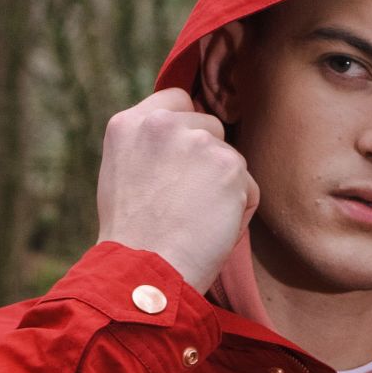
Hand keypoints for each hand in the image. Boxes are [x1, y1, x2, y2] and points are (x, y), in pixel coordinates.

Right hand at [96, 88, 259, 292]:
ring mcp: (197, 141)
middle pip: (210, 128)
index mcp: (129, 124)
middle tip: (183, 205)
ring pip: (231, 159)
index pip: (177, 101)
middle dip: (207, 162)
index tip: (184, 162)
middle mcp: (162, 124)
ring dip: (223, 189)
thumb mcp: (123, 176)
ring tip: (193, 222)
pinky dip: (238, 213)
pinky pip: (248, 188)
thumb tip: (187, 138)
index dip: (187, 130)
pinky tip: (210, 231)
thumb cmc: (135, 240)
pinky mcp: (229, 165)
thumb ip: (151, 148)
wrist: (146, 271)